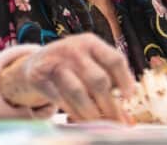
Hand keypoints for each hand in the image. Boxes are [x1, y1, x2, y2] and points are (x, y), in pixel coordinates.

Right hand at [0, 33, 135, 121]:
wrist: (36, 63)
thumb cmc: (72, 66)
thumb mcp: (90, 64)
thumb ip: (110, 83)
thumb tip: (127, 117)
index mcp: (91, 42)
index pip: (114, 59)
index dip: (125, 80)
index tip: (129, 97)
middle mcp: (73, 48)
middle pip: (98, 79)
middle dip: (109, 105)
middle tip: (115, 121)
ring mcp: (55, 61)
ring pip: (78, 92)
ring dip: (91, 112)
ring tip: (98, 123)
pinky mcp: (39, 76)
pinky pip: (60, 99)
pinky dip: (73, 112)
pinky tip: (80, 119)